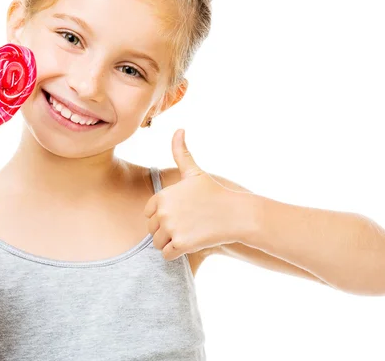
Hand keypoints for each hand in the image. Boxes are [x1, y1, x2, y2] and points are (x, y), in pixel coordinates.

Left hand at [144, 129, 240, 260]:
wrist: (236, 214)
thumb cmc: (214, 193)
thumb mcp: (194, 172)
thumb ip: (181, 152)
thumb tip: (179, 129)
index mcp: (162, 195)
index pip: (148, 213)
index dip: (163, 215)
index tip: (180, 212)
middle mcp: (163, 212)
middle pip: (152, 230)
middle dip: (167, 231)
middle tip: (188, 224)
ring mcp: (171, 229)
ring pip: (158, 244)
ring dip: (171, 243)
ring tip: (190, 233)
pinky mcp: (181, 244)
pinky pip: (167, 255)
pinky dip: (177, 253)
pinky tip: (192, 243)